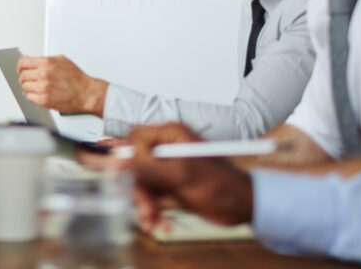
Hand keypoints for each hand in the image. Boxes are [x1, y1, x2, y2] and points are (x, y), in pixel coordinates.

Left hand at [16, 54, 106, 114]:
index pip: (23, 62)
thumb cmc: (76, 78)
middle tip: (29, 79)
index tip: (20, 68)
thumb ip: (45, 59)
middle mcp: (43, 75)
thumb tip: (32, 59)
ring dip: (28, 87)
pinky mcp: (44, 100)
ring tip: (35, 86)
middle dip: (24, 77)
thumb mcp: (61, 60)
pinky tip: (38, 93)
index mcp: (46, 63)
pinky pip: (29, 97)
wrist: (86, 93)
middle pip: (22, 75)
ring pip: (24, 87)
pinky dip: (32, 96)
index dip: (20, 66)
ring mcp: (43, 88)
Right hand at [128, 123, 253, 231]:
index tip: (138, 177)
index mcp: (170, 135)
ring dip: (145, 205)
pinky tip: (160, 224)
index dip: (133, 158)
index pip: (136, 138)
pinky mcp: (169, 187)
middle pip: (135, 165)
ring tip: (153, 222)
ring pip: (141, 184)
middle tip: (146, 210)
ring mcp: (167, 169)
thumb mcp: (182, 175)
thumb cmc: (220, 185)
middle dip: (139, 190)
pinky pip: (150, 198)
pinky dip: (153, 212)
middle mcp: (165, 149)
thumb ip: (148, 168)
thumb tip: (117, 160)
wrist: (243, 207)